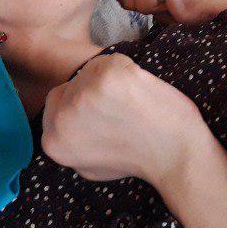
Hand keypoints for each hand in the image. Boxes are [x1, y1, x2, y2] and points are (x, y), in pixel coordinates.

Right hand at [42, 54, 214, 188]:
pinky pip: (112, 61)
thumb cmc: (138, 159)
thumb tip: (64, 120)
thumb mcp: (88, 167)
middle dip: (91, 92)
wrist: (174, 153)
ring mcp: (85, 92)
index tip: (100, 111)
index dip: (79, 104)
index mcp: (53, 141)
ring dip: (110, 81)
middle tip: (118, 109)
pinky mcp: (109, 74)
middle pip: (71, 84)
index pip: (55, 103)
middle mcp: (62, 116)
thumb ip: (69, 142)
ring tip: (131, 104)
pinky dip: (127, 70)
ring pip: (91, 70)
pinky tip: (139, 91)